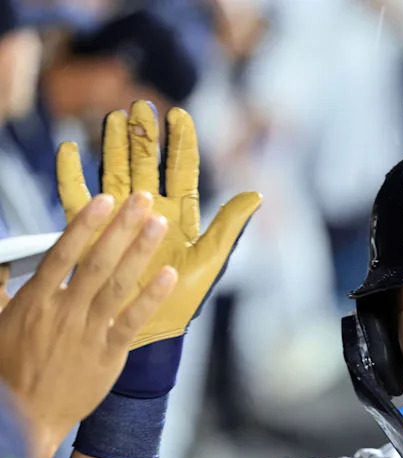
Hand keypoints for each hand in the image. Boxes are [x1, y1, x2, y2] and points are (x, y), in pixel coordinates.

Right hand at [0, 194, 175, 457]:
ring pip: (119, 284)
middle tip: (142, 201)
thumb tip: (3, 260)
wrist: (25, 418)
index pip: (63, 253)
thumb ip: (0, 288)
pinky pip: (133, 320)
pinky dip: (151, 297)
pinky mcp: (108, 355)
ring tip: (159, 225)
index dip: (85, 224)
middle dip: (122, 228)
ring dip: (141, 251)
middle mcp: (64, 312)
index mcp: (34, 301)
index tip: (104, 200)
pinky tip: (168, 276)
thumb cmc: (8, 371)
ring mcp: (88, 333)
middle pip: (98, 261)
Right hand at [56, 100, 261, 348]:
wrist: (151, 331)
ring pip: (114, 174)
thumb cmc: (183, 299)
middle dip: (143, 136)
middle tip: (140, 106)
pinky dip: (71, 176)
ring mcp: (120, 221)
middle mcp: (150, 213)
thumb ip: (229, 225)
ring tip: (112, 118)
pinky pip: (77, 201)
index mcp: (180, 216)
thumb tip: (257, 194)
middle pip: (145, 165)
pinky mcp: (92, 234)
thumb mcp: (211, 260)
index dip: (180, 143)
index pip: (182, 171)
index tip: (179, 115)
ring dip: (112, 147)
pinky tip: (70, 151)